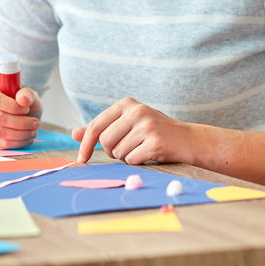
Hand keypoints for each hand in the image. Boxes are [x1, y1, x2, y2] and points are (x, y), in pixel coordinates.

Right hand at [0, 80, 42, 148]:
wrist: (12, 111)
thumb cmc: (19, 101)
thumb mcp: (27, 93)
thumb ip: (27, 93)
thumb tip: (23, 99)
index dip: (13, 107)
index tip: (27, 109)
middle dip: (20, 123)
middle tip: (35, 123)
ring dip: (20, 134)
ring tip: (33, 131)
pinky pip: (0, 143)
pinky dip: (17, 143)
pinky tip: (27, 138)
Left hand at [72, 97, 195, 164]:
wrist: (189, 140)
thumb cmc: (155, 132)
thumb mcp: (128, 123)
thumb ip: (102, 128)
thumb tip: (74, 134)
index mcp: (127, 104)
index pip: (96, 125)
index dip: (86, 144)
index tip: (82, 158)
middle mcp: (136, 111)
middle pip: (105, 141)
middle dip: (112, 152)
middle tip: (128, 148)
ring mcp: (147, 126)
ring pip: (118, 153)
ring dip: (126, 156)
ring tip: (142, 148)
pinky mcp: (155, 142)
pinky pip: (132, 160)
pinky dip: (137, 161)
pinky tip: (149, 153)